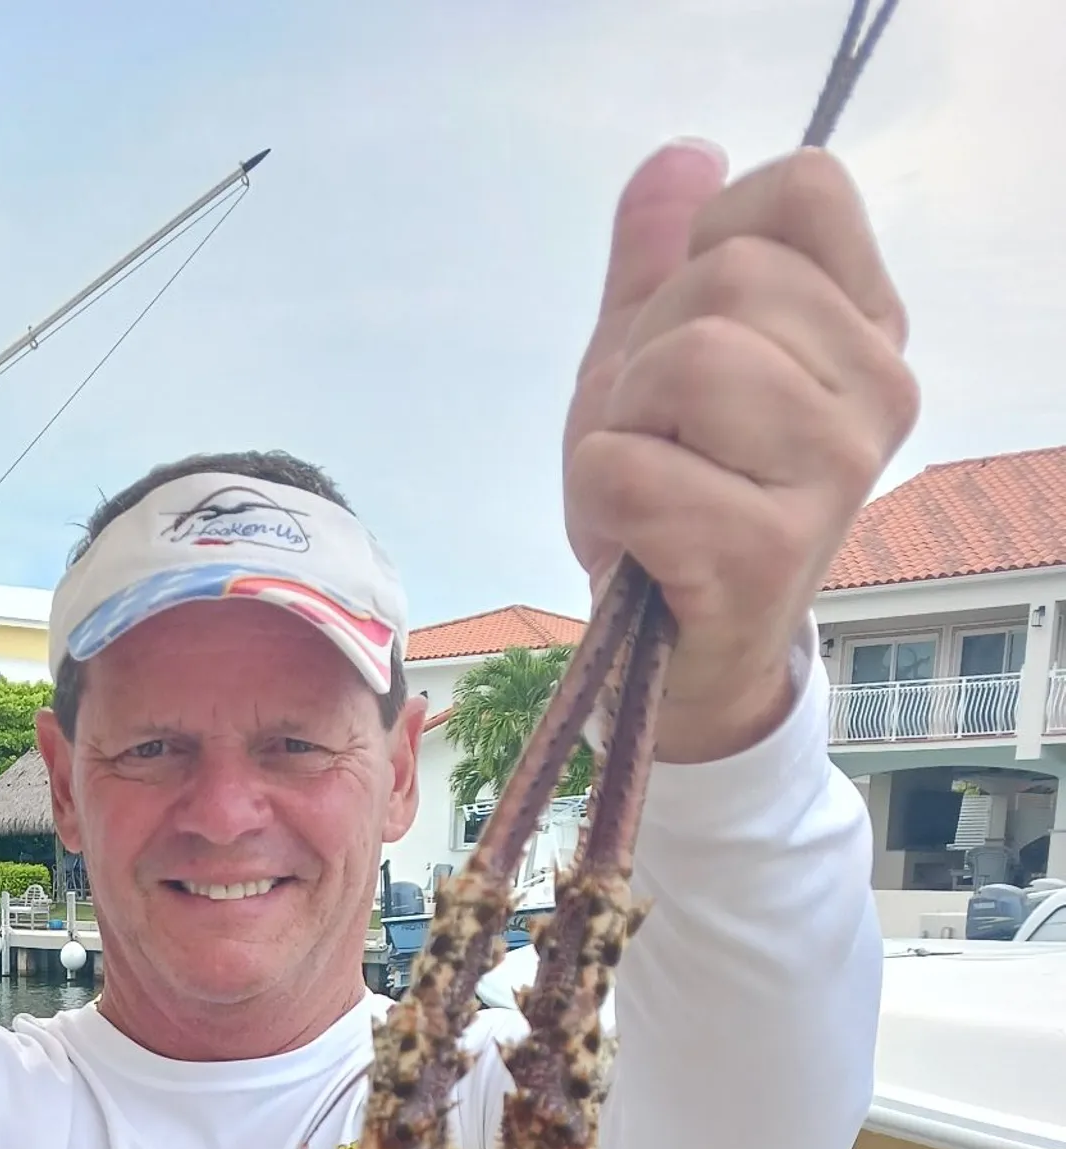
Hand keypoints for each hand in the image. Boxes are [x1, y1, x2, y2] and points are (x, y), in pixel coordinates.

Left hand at [564, 143, 918, 762]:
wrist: (676, 658)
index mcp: (867, 327)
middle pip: (724, 280)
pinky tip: (636, 541)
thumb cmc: (674, 500)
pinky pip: (633, 468)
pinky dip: (601, 496)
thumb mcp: (651, 359)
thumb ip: (660, 258)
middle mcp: (879, 390)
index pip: (803, 191)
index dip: (708, 247)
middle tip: (655, 438)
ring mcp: (836, 472)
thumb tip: (680, 159)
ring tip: (647, 487)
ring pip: (685, 364)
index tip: (693, 335)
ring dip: (620, 427)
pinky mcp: (769, 550)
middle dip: (643, 357)